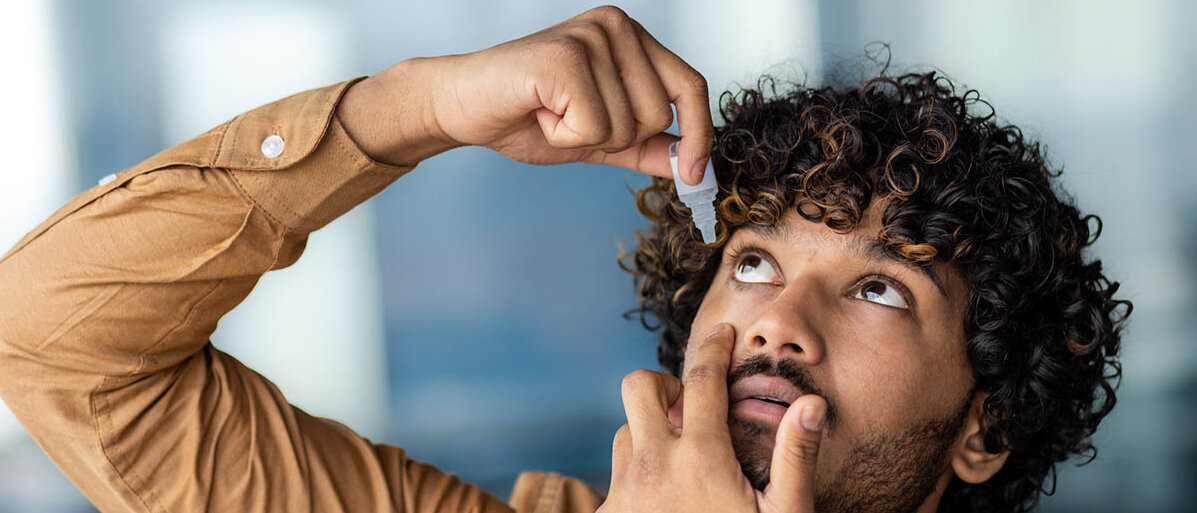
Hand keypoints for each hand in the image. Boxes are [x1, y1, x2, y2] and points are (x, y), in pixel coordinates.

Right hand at [337, 5, 712, 182]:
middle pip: (658, 115)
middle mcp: (617, 26)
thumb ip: (646, 146)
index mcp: (630, 37)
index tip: (696, 172)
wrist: (461, 106)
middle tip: (568, 117)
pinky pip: (593, 126)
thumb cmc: (525, 114)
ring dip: (583, 136)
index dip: (699, 133)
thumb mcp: (598, 137)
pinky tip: (538, 112)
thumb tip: (692, 165)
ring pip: (627, 125)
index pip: (690, 85)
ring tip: (550, 112)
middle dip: (613, 137)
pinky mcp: (565, 57)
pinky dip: (563, 135)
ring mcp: (591, 37)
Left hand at [598, 324, 827, 512]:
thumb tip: (811, 405)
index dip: (712, 348)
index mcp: (701, 458)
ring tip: (682, 461)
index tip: (720, 334)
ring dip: (650, 433)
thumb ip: (795, 457)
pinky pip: (614, 476)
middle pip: (638, 385)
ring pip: (625, 431)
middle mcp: (653, 465)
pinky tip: (664, 500)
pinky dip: (637, 475)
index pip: (701, 380)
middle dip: (663, 384)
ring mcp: (624, 491)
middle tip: (690, 410)